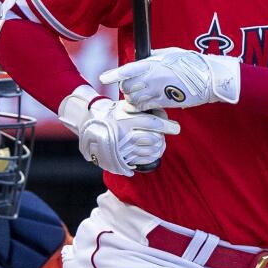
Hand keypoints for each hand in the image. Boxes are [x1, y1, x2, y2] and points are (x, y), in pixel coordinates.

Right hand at [58, 85, 179, 175]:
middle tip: (166, 134)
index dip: (167, 126)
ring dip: (159, 147)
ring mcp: (122, 148)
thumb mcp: (126, 106)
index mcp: (126, 119)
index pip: (152, 123)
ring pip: (150, 151)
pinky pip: (143, 160)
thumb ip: (143, 109)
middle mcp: (124, 134)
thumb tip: (164, 116)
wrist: (91, 125)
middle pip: (154, 139)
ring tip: (160, 143)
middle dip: (163, 137)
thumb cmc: (114, 112)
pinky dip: (152, 157)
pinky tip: (153, 152)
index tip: (176, 128)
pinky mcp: (121, 158)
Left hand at [99, 47, 239, 110]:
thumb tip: (143, 56)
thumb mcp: (170, 54)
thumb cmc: (191, 63)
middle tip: (132, 87)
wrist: (209, 79)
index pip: (127, 70)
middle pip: (127, 87)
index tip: (103, 78)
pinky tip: (146, 104)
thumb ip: (154, 56)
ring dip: (133, 99)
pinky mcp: (165, 103)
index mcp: (153, 64)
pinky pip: (145, 107)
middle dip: (126, 88)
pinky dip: (141, 107)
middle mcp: (153, 78)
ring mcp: (158, 92)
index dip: (113, 75)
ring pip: (134, 99)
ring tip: (140, 95)